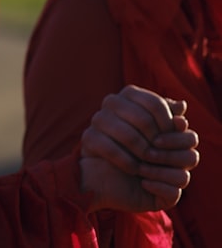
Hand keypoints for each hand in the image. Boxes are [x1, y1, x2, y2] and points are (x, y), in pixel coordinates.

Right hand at [80, 85, 198, 212]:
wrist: (114, 176)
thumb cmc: (144, 152)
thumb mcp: (163, 137)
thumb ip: (172, 122)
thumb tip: (181, 106)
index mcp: (130, 94)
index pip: (155, 103)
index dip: (167, 125)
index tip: (170, 142)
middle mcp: (112, 101)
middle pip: (144, 120)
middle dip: (155, 144)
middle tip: (159, 157)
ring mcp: (97, 119)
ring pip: (128, 135)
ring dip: (142, 155)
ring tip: (148, 165)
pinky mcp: (88, 137)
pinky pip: (112, 150)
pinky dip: (127, 163)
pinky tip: (134, 169)